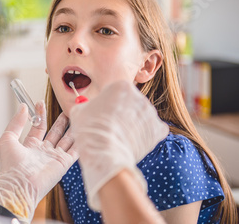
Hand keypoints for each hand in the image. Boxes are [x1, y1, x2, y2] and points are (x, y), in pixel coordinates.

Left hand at [0, 101, 77, 222]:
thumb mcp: (8, 138)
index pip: (39, 126)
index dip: (41, 114)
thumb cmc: (10, 165)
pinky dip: (80, 141)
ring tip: (79, 115)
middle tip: (67, 108)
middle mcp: (44, 150)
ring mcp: (54, 157)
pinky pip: (75, 150)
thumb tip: (23, 107)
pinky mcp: (63, 163)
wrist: (19, 185)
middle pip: (55, 132)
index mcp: (30, 145)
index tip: (41, 102)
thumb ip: (16, 122)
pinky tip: (85, 130)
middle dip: (61, 120)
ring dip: (72, 128)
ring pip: (67, 139)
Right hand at [66, 81, 168, 210]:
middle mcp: (140, 96)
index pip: (116, 91)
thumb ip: (86, 105)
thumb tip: (87, 107)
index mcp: (121, 86)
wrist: (104, 152)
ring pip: (141, 116)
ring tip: (120, 136)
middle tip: (111, 126)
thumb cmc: (89, 130)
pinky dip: (145, 135)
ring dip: (133, 123)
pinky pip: (153, 129)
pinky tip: (133, 140)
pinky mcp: (159, 130)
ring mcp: (151, 113)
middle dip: (123, 112)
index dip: (107, 103)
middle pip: (130, 102)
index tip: (102, 113)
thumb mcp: (79, 111)